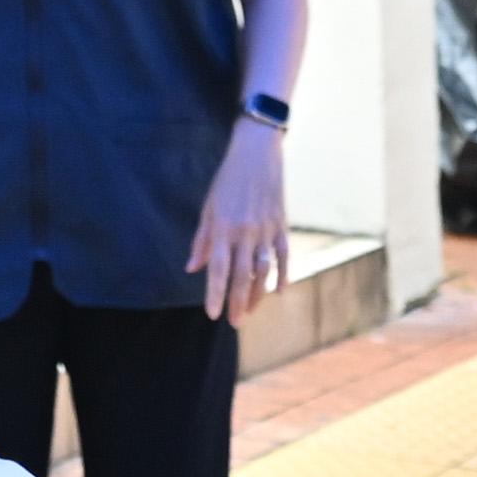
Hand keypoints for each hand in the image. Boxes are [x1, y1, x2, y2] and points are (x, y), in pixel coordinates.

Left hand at [188, 118, 286, 321]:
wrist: (257, 153)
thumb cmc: (227, 180)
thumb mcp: (209, 208)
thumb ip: (202, 241)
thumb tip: (192, 268)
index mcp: (223, 228)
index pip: (217, 269)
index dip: (214, 294)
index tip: (212, 314)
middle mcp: (244, 232)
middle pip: (241, 276)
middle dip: (237, 302)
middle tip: (235, 323)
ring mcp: (265, 229)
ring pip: (263, 270)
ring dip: (258, 294)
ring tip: (251, 311)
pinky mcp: (281, 224)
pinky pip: (284, 255)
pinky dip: (283, 274)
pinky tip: (279, 291)